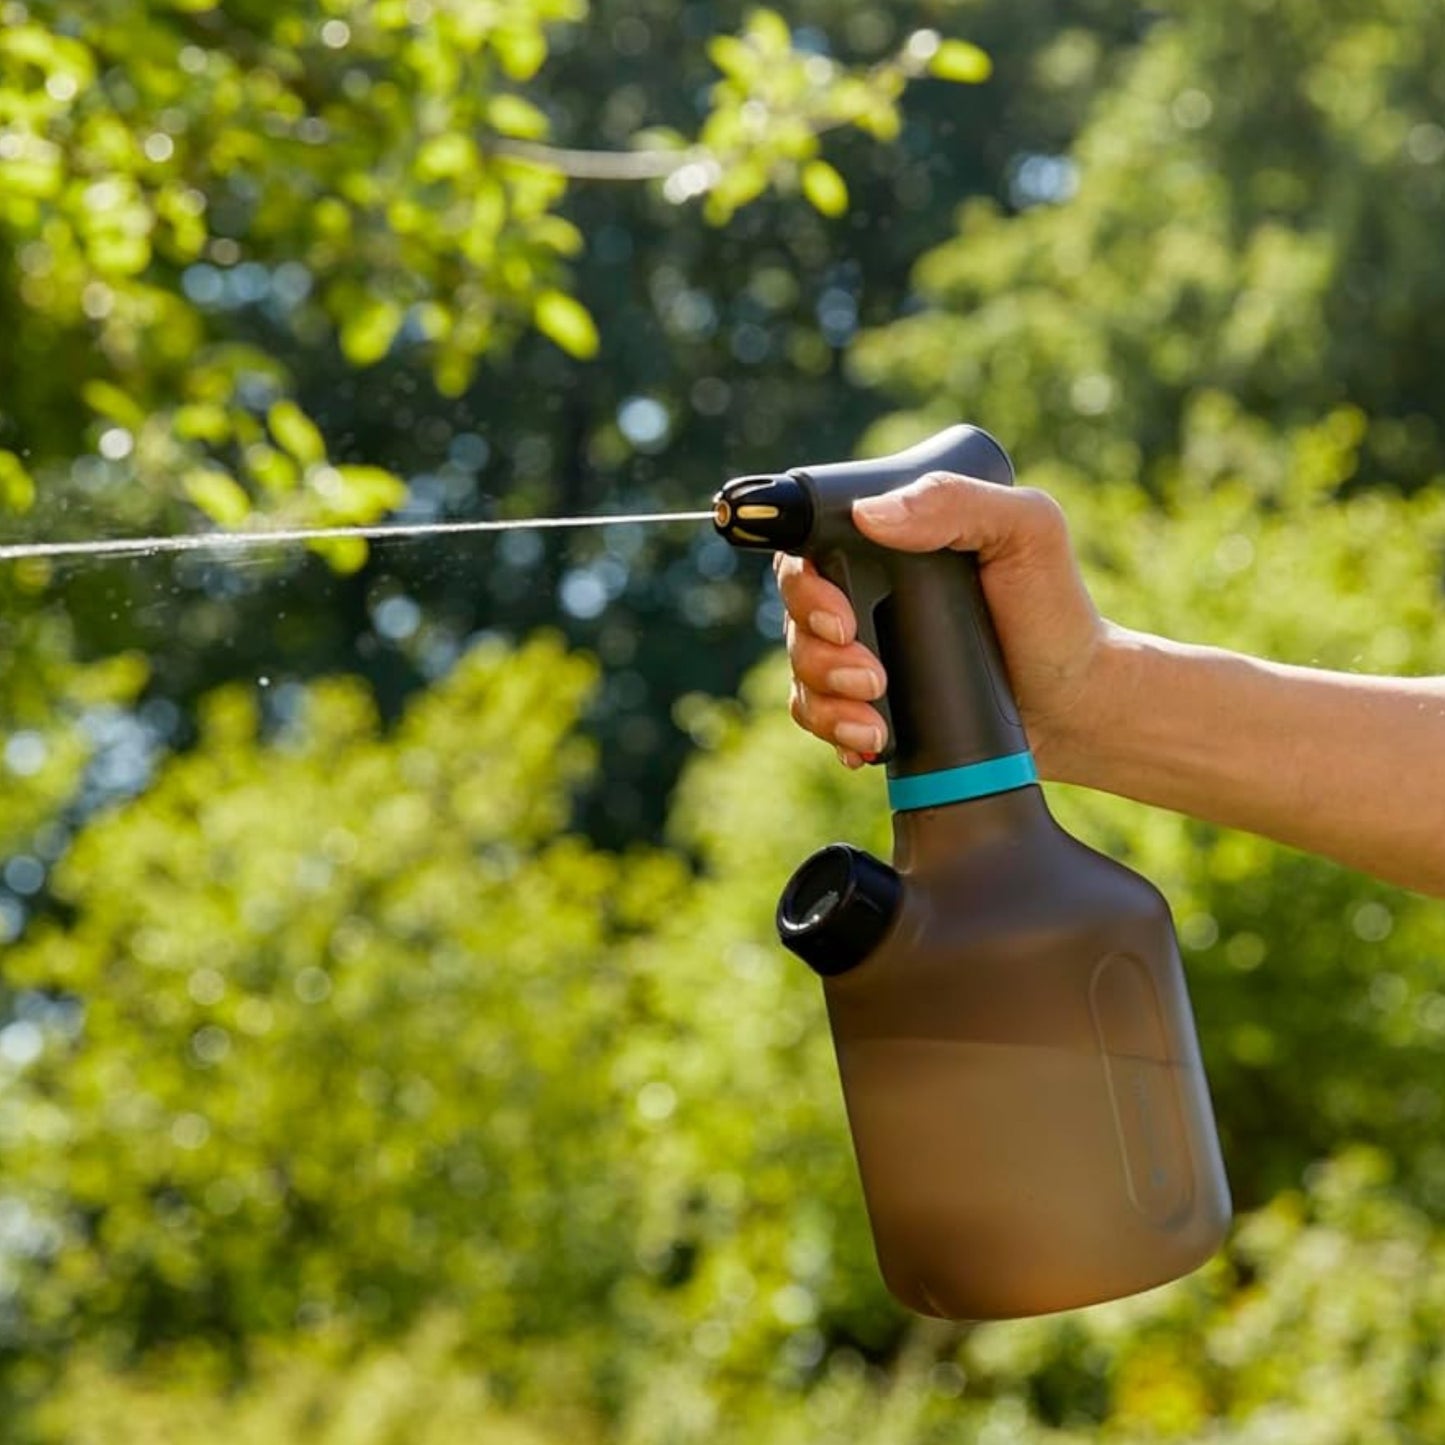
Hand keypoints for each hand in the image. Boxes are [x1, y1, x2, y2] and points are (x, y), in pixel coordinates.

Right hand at [774, 471, 1110, 771]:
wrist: (1074, 701)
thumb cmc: (1054, 608)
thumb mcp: (1026, 531)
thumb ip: (958, 502)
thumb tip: (873, 514)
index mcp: (889, 544)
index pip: (808, 550)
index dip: (803, 585)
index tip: (838, 619)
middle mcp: (865, 593)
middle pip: (795, 617)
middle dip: (817, 653)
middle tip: (871, 675)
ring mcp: (863, 652)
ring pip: (802, 673)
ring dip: (826, 701)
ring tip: (875, 718)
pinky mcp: (869, 704)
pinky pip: (820, 718)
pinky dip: (834, 734)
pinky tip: (867, 743)